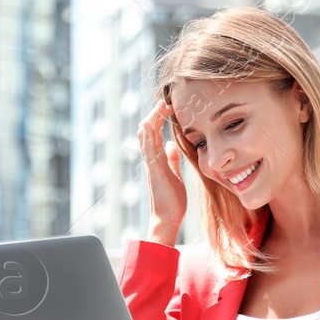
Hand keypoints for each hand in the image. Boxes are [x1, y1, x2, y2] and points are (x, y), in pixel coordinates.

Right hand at [137, 97, 186, 242]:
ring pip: (145, 137)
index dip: (159, 118)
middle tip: (164, 102)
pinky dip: (148, 137)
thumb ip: (171, 159)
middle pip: (147, 130)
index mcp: (156, 158)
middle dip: (154, 114)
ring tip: (159, 107)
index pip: (154, 132)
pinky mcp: (154, 171)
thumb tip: (171, 146)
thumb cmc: (172, 199)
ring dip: (151, 120)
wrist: (167, 217)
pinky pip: (148, 150)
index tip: (169, 107)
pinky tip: (150, 125)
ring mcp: (151, 164)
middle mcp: (151, 159)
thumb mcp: (174, 174)